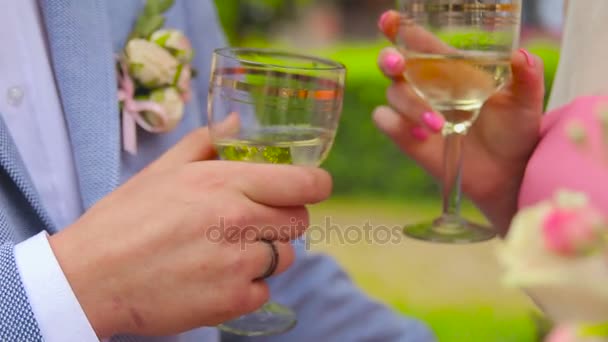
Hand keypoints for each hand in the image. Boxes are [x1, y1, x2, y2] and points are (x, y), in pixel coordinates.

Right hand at [49, 127, 331, 337]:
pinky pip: (264, 290)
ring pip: (285, 256)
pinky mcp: (233, 301)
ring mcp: (238, 264)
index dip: (315, 185)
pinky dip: (247, 287)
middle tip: (254, 222)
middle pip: (299, 220)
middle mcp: (238, 221)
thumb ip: (207, 143)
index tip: (313, 187)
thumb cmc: (124, 221)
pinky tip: (215, 279)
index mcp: (223, 183)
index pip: (303, 183)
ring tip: (225, 253)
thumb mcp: (162, 170)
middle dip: (283, 219)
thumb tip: (237, 121)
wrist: (90, 278)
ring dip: (265, 254)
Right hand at [373, 10, 544, 232]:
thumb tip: (520, 55)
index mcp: (450, 68)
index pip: (417, 41)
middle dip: (389, 59)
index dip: (398, 27)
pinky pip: (385, 121)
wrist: (507, 171)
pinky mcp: (408, 137)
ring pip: (393, 94)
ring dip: (412, 105)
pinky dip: (396, 125)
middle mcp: (427, 85)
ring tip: (440, 124)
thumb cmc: (515, 130)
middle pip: (393, 63)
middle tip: (398, 64)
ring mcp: (414, 111)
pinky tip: (421, 135)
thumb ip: (526, 76)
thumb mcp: (526, 101)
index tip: (389, 20)